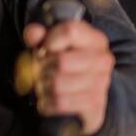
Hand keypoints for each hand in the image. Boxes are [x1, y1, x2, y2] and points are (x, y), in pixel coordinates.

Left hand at [22, 18, 113, 135]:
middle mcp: (102, 59)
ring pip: (57, 84)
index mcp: (95, 39)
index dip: (49, 41)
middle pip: (61, 61)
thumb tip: (33, 33)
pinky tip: (48, 99)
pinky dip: (47, 103)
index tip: (44, 49)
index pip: (69, 31)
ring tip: (45, 85)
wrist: (82, 97)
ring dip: (43, 87)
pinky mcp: (94, 104)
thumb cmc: (64, 67)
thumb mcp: (50, 48)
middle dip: (42, 68)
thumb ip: (39, 37)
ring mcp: (101, 83)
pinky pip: (60, 103)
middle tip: (41, 71)